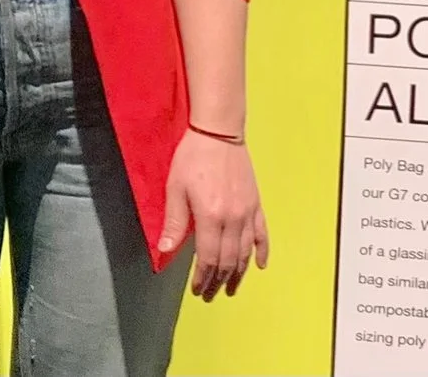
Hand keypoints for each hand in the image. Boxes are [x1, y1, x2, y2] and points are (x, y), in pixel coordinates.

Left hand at [158, 130, 268, 299]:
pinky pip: (262, 234)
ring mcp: (248, 212)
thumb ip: (174, 222)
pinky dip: (262, 252)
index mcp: (211, 216)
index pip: (208, 258)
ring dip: (238, 274)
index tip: (197, 290)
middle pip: (227, 260)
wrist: (219, 132)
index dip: (203, 278)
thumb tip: (165, 250)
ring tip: (230, 289)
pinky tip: (259, 265)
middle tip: (210, 295)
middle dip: (218, 281)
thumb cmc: (193, 157)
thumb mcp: (176, 188)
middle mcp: (233, 218)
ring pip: (245, 253)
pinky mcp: (256, 204)